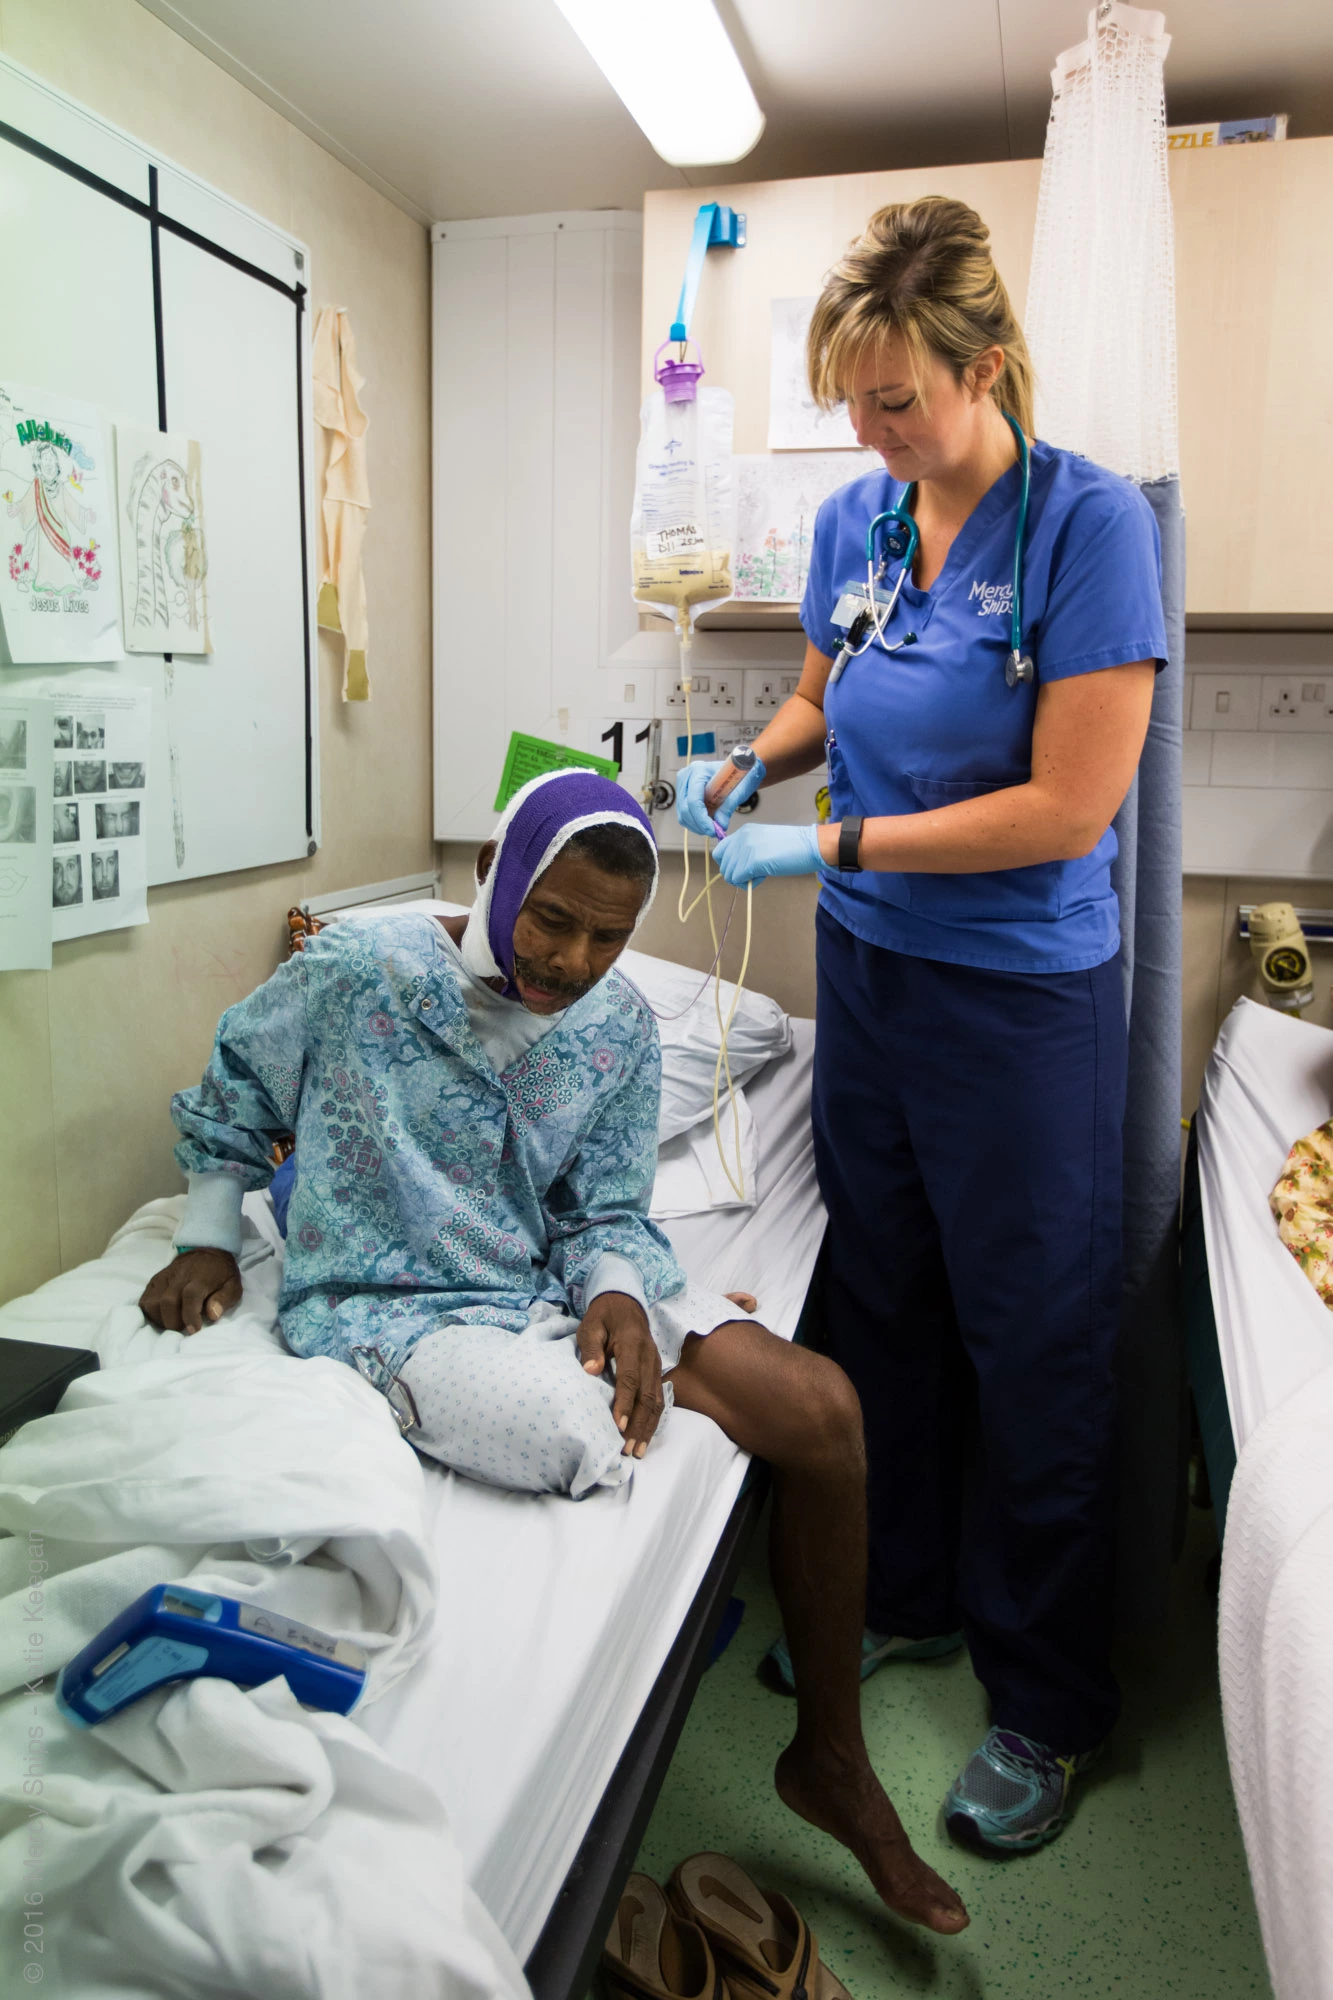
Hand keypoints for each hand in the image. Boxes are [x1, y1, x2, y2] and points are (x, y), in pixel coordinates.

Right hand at [139, 1248, 242, 1334]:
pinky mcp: (154, 1281)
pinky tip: (164, 1315)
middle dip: (174, 1322)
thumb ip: (224, 1300)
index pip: (190, 1296)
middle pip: (167, 1302)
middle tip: (184, 1327)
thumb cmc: (220, 1273)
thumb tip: (213, 1315)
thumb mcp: (233, 1285)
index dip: (190, 1316)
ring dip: (161, 1319)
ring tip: (174, 1321)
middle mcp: (179, 1277)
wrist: (205, 1251)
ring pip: (152, 1303)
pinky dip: (151, 1313)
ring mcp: (163, 1278)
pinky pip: (145, 1301)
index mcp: (200, 1278)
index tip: (194, 1331)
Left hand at [576, 1292, 664, 1457]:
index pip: (630, 1378)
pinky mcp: (657, 1371)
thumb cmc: (604, 1316)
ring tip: (637, 1450)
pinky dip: (653, 1420)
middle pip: (648, 1396)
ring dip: (648, 1427)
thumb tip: (591, 1371)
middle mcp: (650, 1356)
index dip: (625, 1403)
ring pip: (657, 1401)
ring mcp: (656, 1365)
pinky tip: (645, 1436)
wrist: (625, 1302)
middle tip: (627, 1449)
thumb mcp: (590, 1324)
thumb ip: (590, 1346)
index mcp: (633, 1344)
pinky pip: (659, 1398)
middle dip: (638, 1425)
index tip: (617, 1426)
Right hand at [676, 755, 765, 837]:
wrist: (737, 769)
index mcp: (699, 770)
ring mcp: (683, 785)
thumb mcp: (739, 789)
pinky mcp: (683, 794)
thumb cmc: (739, 775)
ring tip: (713, 827)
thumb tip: (720, 825)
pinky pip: (684, 814)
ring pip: (682, 814)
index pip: (694, 800)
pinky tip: (707, 823)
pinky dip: (695, 823)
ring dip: (697, 826)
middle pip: (685, 809)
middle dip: (700, 824)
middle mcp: (687, 776)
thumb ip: (729, 806)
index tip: (713, 830)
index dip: (702, 819)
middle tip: (715, 832)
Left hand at [712, 822, 822, 887]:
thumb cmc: (794, 846)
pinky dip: (749, 884)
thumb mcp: (764, 841)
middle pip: (723, 865)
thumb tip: (739, 867)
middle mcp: (741, 837)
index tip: (744, 869)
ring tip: (761, 875)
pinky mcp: (752, 861)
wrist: (811, 845)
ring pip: (729, 875)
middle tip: (755, 874)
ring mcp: (746, 848)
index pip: (720, 851)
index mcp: (744, 831)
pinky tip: (763, 878)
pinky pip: (738, 880)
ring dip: (743, 880)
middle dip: (737, 875)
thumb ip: (749, 850)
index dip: (730, 864)